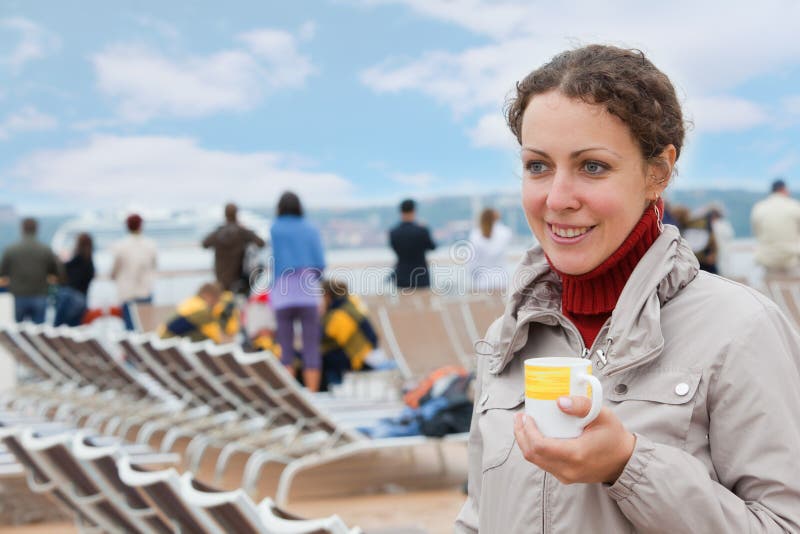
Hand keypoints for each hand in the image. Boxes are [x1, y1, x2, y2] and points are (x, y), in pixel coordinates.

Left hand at [513, 396, 634, 484]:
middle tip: (519, 417)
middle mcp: (568, 469)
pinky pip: (544, 464)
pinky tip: (535, 435)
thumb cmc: (614, 436)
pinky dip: (535, 449)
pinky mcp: (565, 476)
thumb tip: (559, 401)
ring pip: (536, 461)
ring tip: (524, 423)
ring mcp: (566, 476)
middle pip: (532, 455)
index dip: (527, 431)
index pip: (540, 447)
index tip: (526, 416)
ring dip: (526, 442)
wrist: (625, 461)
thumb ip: (582, 405)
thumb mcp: (602, 415)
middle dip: (521, 435)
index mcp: (576, 454)